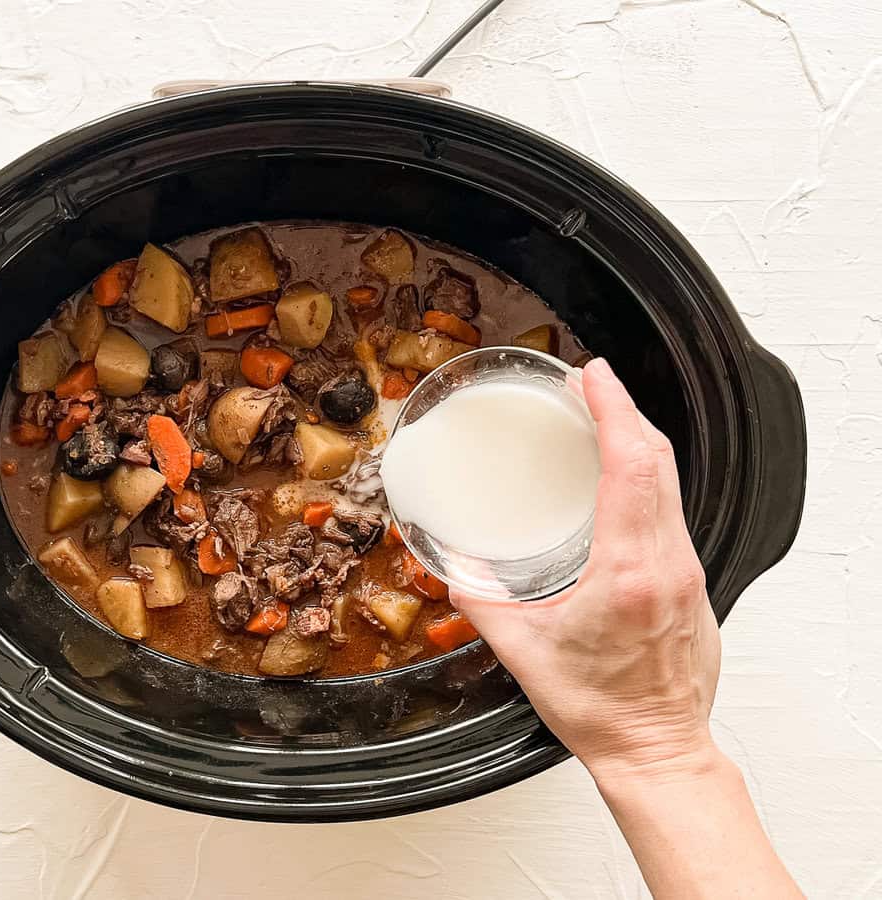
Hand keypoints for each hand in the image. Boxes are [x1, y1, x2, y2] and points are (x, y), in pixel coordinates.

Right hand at [452, 358, 720, 780]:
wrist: (655, 751)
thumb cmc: (600, 711)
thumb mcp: (521, 651)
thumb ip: (478, 599)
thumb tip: (450, 563)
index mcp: (628, 572)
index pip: (634, 467)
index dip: (616, 411)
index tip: (595, 378)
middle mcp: (667, 564)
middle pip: (660, 462)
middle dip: (626, 412)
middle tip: (591, 385)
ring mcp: (688, 572)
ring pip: (672, 484)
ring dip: (639, 442)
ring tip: (603, 419)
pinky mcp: (693, 583)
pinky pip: (672, 511)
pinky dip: (648, 477)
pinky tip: (622, 477)